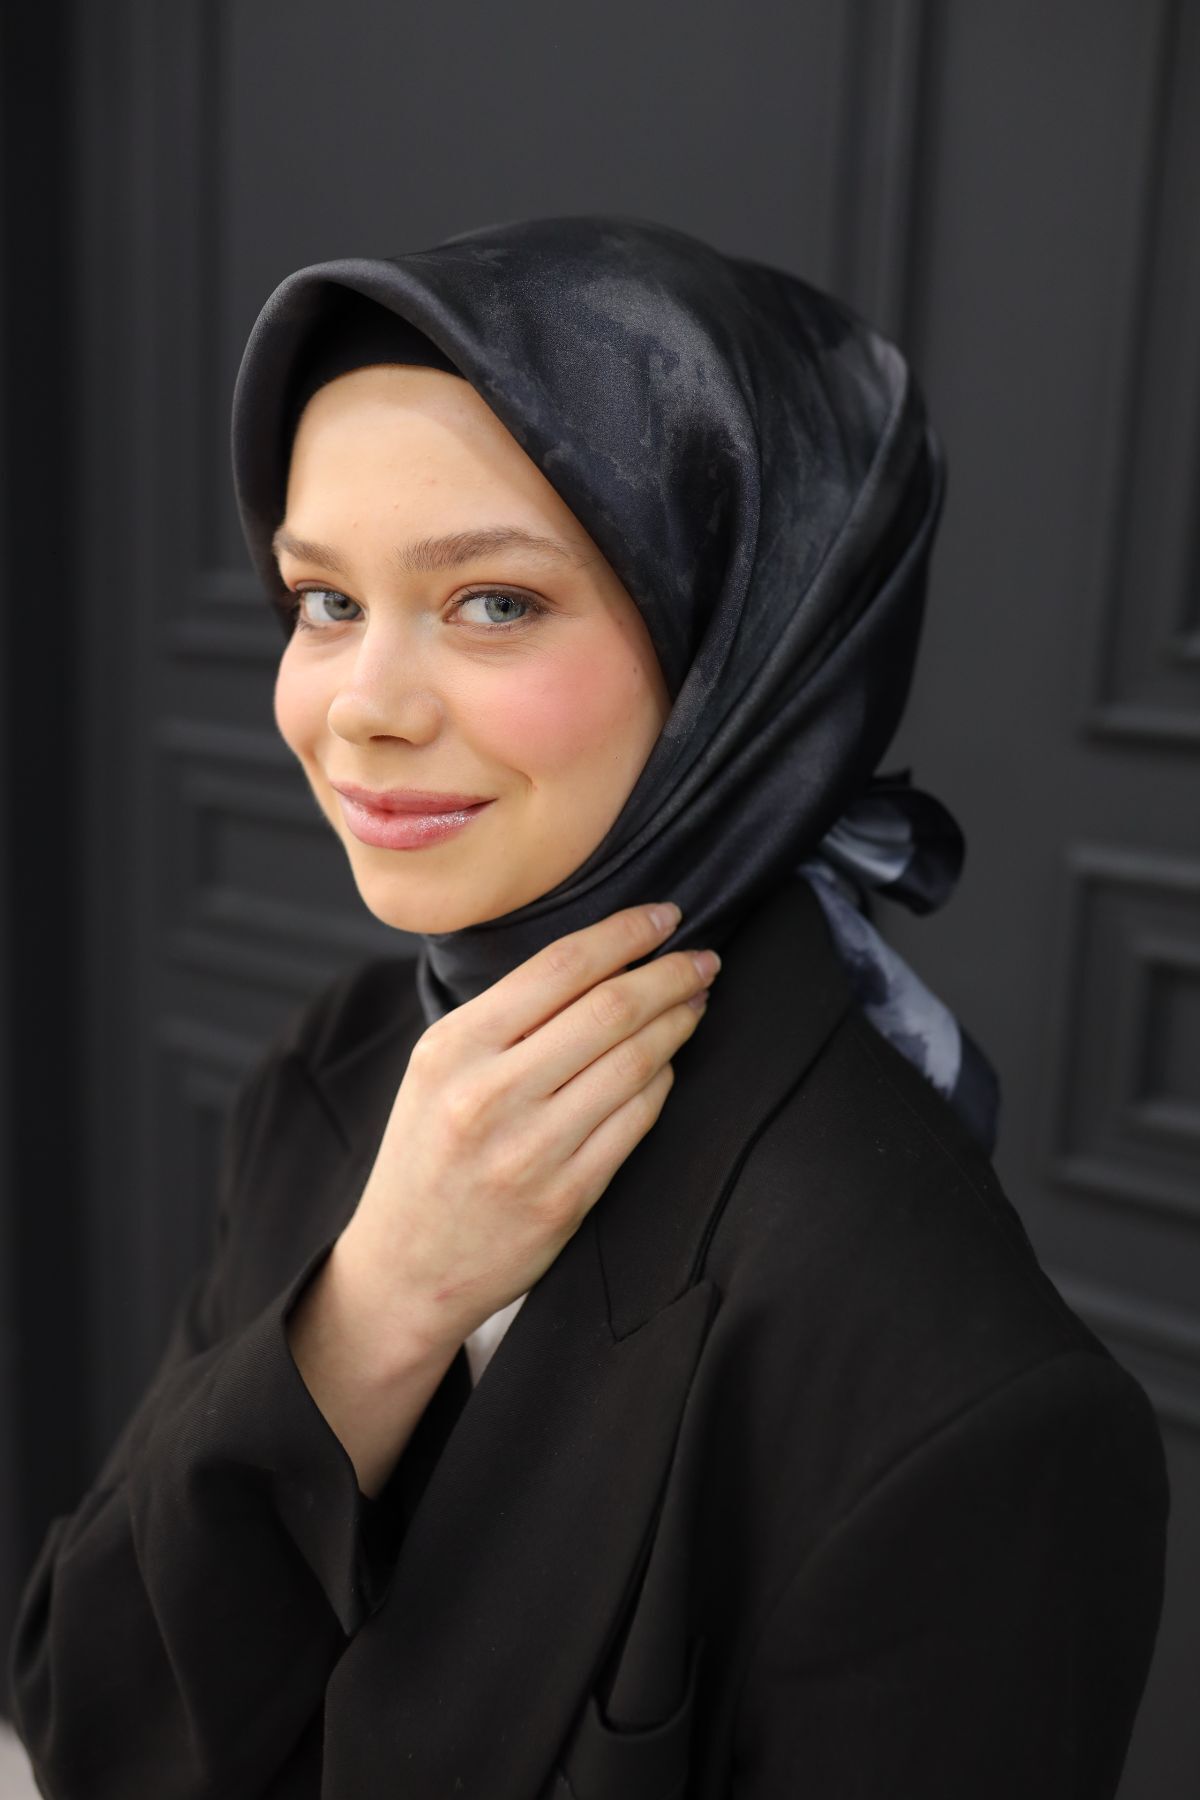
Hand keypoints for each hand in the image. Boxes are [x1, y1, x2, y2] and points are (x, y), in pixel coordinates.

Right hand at [339, 902, 720, 1359]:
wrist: (406, 1268)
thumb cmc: (428, 1154)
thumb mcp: (436, 1069)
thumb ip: (503, 1017)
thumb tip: (598, 956)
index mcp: (453, 1048)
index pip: (560, 967)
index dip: (625, 933)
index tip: (666, 915)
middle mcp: (489, 1094)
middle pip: (610, 1009)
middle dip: (670, 974)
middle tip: (704, 958)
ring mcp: (530, 1151)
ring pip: (634, 1063)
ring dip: (678, 1023)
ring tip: (696, 1002)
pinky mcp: (566, 1199)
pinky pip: (637, 1121)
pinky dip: (663, 1082)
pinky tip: (669, 1063)